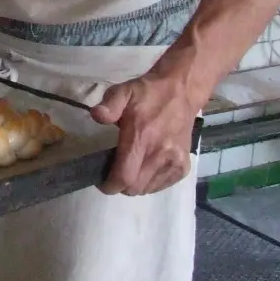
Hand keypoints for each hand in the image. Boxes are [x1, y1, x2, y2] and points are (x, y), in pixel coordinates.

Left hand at [89, 75, 196, 195]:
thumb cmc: (148, 94)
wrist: (181, 91)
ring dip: (136, 184)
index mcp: (142, 137)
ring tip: (132, 167)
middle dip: (121, 185)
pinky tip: (147, 166)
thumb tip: (96, 115)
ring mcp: (174, 162)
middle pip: (135, 188)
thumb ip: (109, 105)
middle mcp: (160, 153)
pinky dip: (150, 182)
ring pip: (147, 189)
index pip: (125, 176)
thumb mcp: (124, 92)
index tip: (102, 181)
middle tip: (115, 170)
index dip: (110, 185)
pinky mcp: (183, 167)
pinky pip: (161, 186)